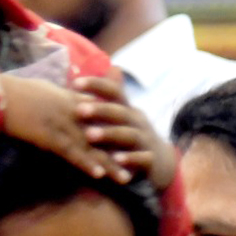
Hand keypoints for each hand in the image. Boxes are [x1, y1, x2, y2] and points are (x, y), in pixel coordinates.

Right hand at [0, 73, 130, 183]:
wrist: (2, 96)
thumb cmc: (20, 91)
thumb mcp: (47, 89)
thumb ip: (63, 96)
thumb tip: (73, 98)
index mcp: (74, 100)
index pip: (102, 116)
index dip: (117, 131)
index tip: (130, 143)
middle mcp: (74, 113)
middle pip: (104, 135)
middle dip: (120, 151)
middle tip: (136, 165)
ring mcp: (64, 125)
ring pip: (93, 147)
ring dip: (110, 163)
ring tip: (125, 178)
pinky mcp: (51, 137)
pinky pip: (72, 153)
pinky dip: (86, 164)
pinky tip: (99, 174)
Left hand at [73, 71, 178, 190]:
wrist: (161, 163)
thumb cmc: (130, 137)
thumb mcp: (121, 118)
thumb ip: (107, 99)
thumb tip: (99, 72)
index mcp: (127, 110)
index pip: (114, 91)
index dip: (96, 85)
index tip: (74, 83)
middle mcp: (137, 122)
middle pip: (119, 112)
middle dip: (100, 110)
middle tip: (79, 110)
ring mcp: (145, 141)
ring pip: (129, 135)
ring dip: (109, 134)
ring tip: (89, 135)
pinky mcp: (151, 160)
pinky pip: (142, 158)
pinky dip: (130, 159)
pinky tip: (116, 160)